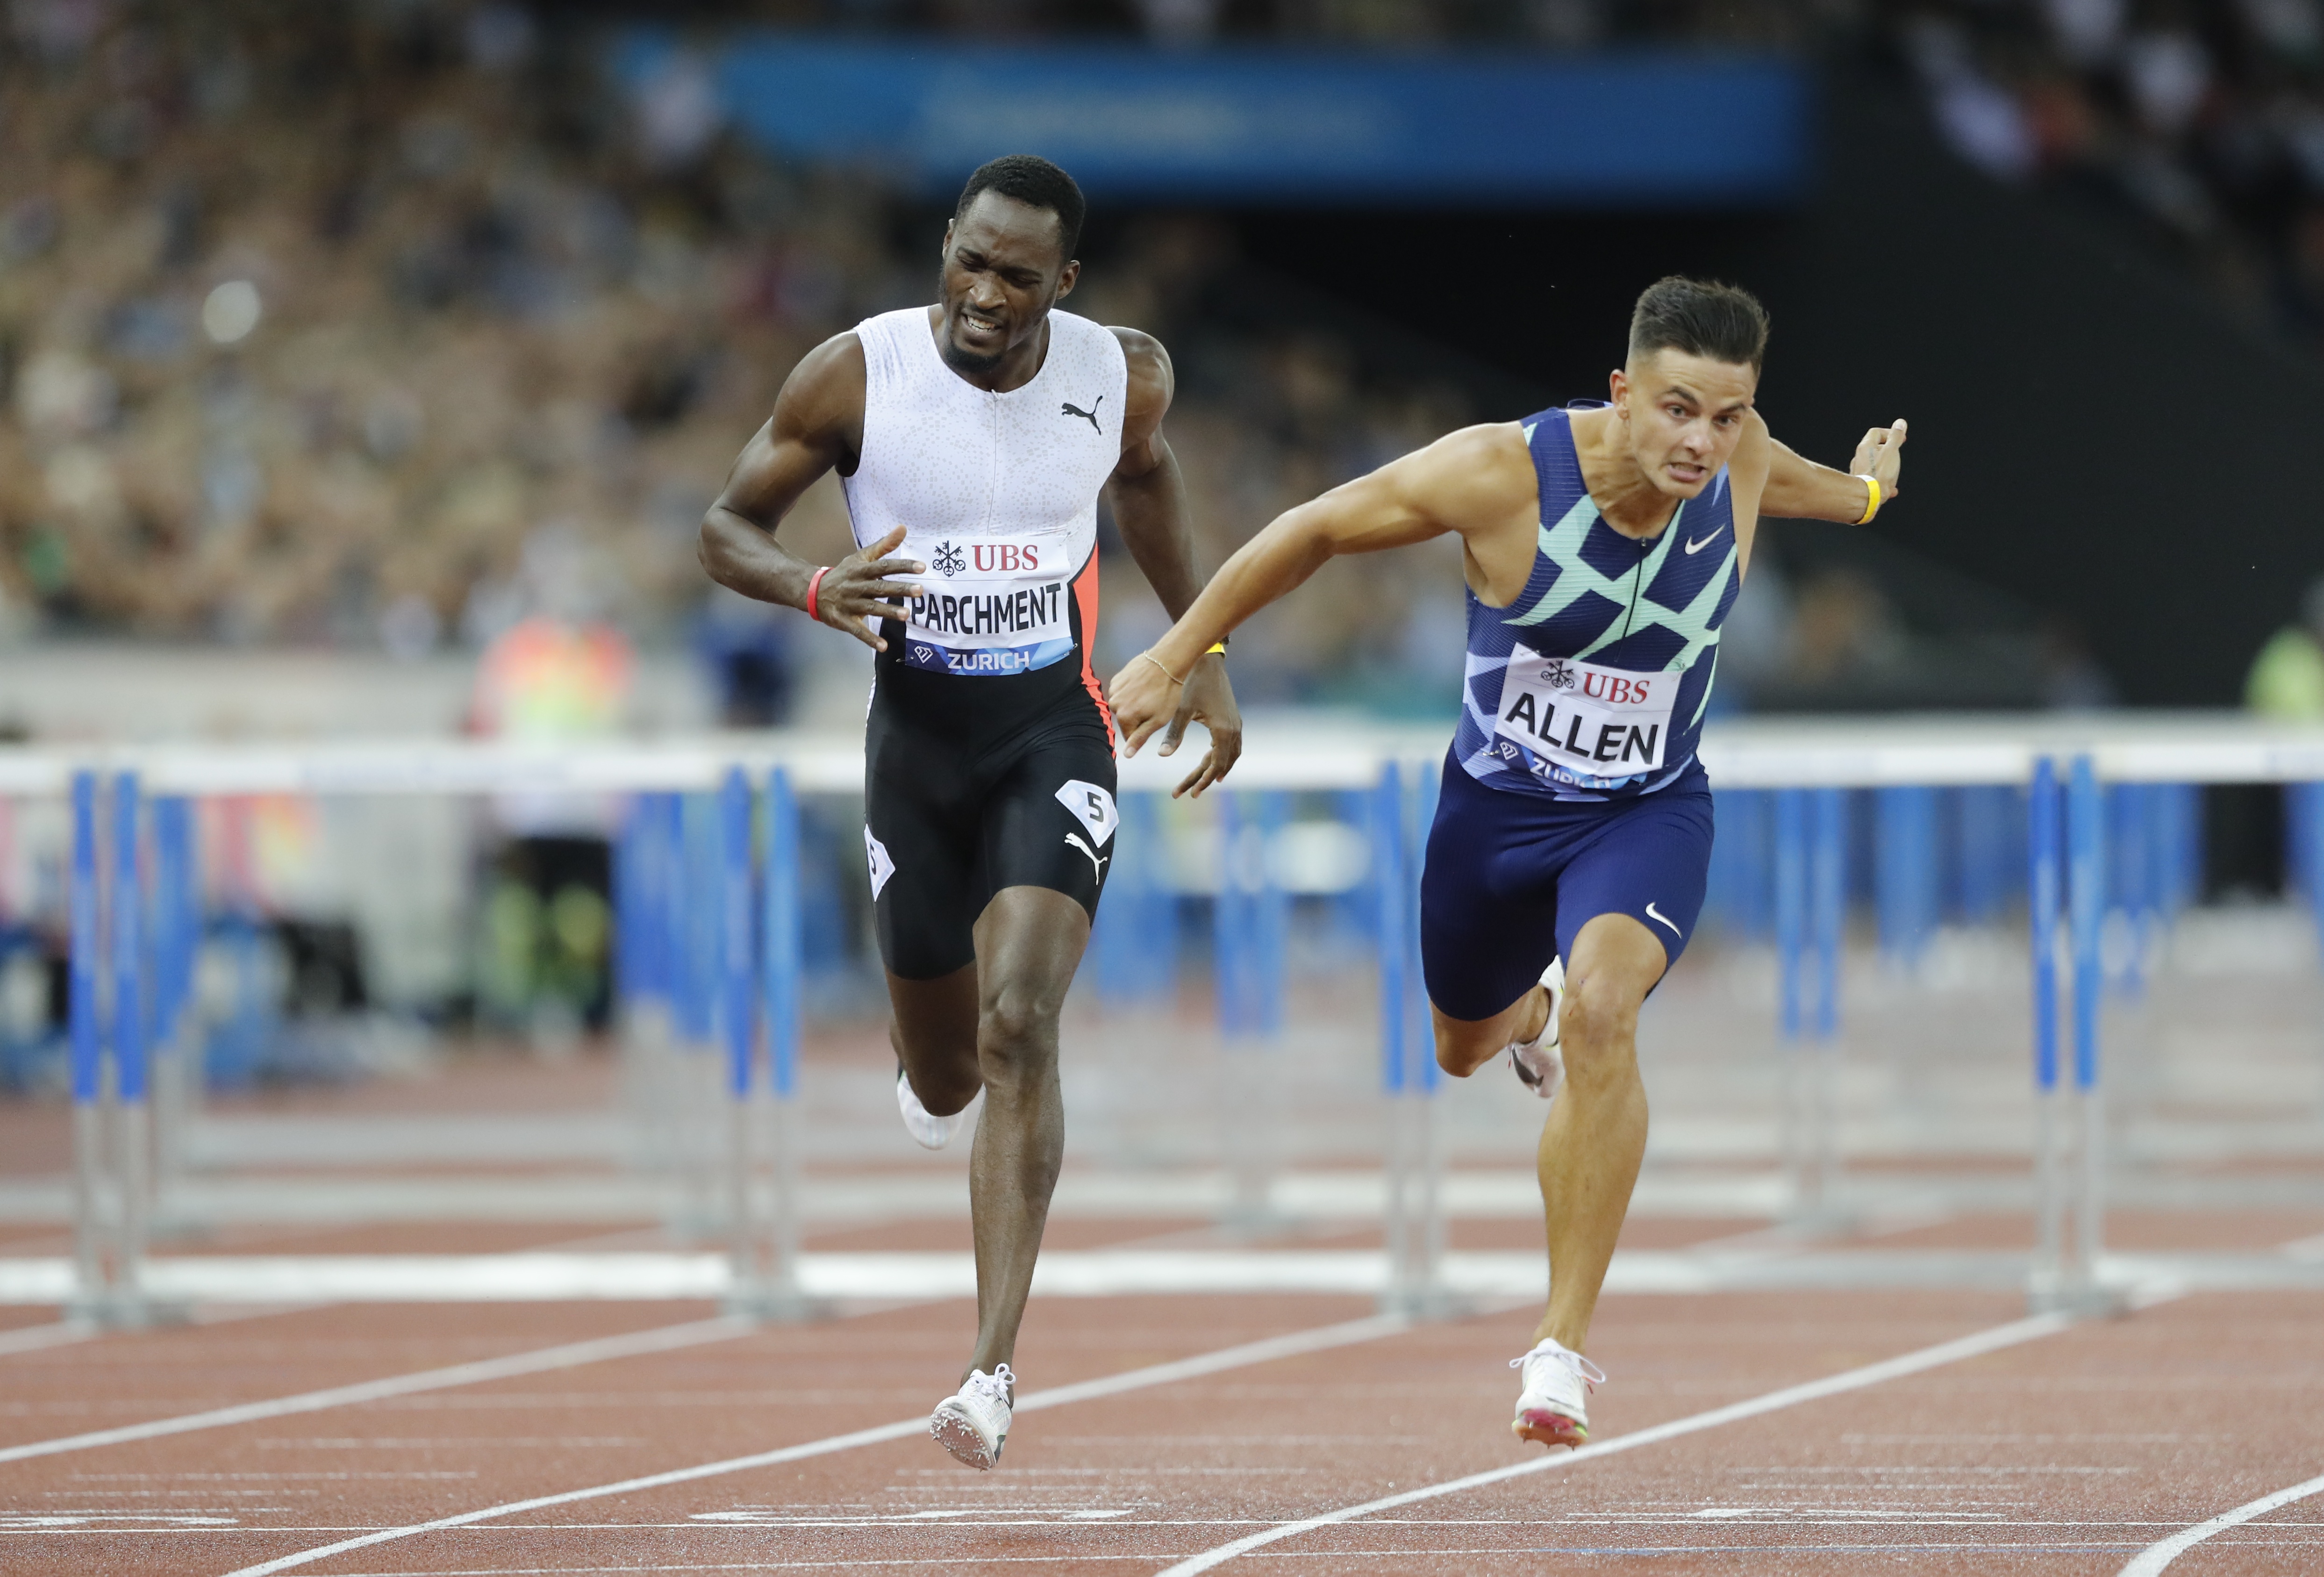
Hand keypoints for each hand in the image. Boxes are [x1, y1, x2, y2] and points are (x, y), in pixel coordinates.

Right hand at [813, 525, 923, 651]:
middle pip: (879, 587)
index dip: (902, 566)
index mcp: (861, 569)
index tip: (922, 567)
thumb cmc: (845, 573)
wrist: (813, 591)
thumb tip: (903, 527)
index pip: (884, 566)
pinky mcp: (843, 620)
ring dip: (888, 612)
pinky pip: (857, 631)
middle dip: (899, 589)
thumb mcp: (861, 557)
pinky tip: (883, 646)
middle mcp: (855, 586)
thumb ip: (884, 545)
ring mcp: (849, 604)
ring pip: (870, 608)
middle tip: (920, 590)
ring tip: (907, 615)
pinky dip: (870, 639)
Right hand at [1107, 649, 1183, 761]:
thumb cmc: (1167, 692)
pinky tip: (1145, 685)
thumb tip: (1126, 755)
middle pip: (1126, 720)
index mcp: (1124, 717)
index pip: (1130, 735)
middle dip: (1138, 716)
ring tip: (1150, 693)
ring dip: (1135, 703)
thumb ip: (1140, 738)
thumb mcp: (1158, 720)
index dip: (1144, 730)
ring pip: (1124, 706)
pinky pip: (1123, 692)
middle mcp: (1114, 704)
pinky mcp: (1117, 678)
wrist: (1168, 661)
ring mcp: (1114, 689)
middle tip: (1154, 704)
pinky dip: (1132, 691)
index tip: (1155, 718)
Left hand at [1159, 652, 1241, 797]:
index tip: (1191, 793)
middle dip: (1206, 779)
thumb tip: (1162, 756)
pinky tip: (1212, 759)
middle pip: (1224, 764)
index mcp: (1223, 731)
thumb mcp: (1181, 710)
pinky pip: (1232, 745)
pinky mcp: (1233, 719)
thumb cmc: (1192, 684)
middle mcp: (1233, 730)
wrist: (1208, 662)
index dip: (1203, 781)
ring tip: (1203, 781)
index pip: (1215, 765)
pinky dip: (1223, 757)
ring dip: (1217, 769)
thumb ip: (1173, 734)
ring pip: (1231, 756)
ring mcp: (1236, 725)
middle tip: (1191, 793)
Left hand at [1850, 419, 1906, 507]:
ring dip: (1885, 466)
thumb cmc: (1880, 473)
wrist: (1868, 497)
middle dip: (1888, 451)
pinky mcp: (1861, 484)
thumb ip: (1896, 437)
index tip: (1900, 438)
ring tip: (1894, 472)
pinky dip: (1883, 481)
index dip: (1889, 432)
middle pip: (1874, 449)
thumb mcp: (1892, 451)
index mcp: (1865, 447)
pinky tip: (1891, 489)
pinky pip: (1873, 480)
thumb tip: (1900, 423)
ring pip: (1874, 465)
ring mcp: (1858, 471)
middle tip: (1897, 454)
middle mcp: (1859, 457)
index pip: (1876, 432)